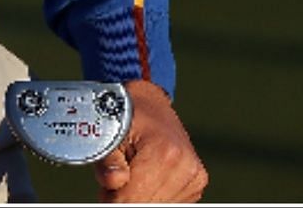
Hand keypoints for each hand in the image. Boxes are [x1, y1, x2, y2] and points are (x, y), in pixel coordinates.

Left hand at [94, 79, 206, 201]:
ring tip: (130, 173)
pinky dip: (151, 195)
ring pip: (156, 206)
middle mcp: (186, 167)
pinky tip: (145, 177)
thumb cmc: (125, 116)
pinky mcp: (196, 184)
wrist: (150, 105)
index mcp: (165, 153)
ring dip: (138, 196)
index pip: (133, 198)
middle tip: (116, 176)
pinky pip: (167, 203)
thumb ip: (108, 159)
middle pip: (145, 205)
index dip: (113, 198)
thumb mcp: (108, 131)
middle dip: (124, 197)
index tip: (106, 187)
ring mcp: (194, 177)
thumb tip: (114, 181)